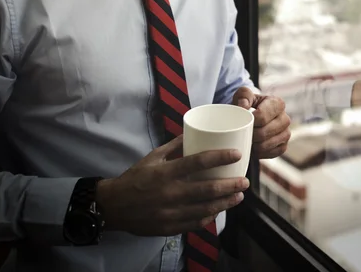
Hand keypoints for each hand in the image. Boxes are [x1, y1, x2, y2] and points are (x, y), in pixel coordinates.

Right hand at [95, 135, 249, 236]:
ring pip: (206, 208)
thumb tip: (192, 132)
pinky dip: (210, 217)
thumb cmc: (135, 177)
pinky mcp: (171, 227)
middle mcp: (171, 192)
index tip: (236, 153)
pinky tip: (219, 210)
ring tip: (238, 196)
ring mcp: (172, 212)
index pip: (198, 162)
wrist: (115, 206)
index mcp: (166, 172)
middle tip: (244, 180)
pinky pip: (196, 223)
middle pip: (208, 188)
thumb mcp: (152, 157)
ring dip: (226, 202)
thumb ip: (173, 146)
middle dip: (230, 184)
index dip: (220, 157)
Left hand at [233, 87, 290, 158]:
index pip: (262, 116)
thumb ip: (243, 95)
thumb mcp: (243, 95)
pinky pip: (270, 154)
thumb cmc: (247, 104)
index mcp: (278, 103)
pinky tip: (253, 147)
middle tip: (242, 132)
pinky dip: (259, 153)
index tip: (242, 121)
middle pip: (264, 132)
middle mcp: (285, 119)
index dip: (250, 121)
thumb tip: (243, 105)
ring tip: (246, 139)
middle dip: (250, 134)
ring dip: (254, 145)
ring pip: (266, 145)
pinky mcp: (283, 146)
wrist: (252, 116)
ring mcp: (286, 134)